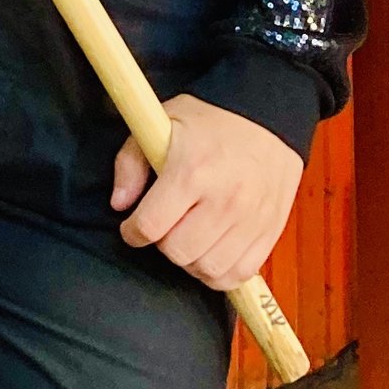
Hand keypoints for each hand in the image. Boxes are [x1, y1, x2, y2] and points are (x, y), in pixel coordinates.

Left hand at [111, 96, 303, 290]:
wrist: (268, 115)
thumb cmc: (211, 120)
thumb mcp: (161, 124)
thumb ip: (131, 162)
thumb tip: (119, 204)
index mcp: (191, 171)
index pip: (150, 225)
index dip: (132, 232)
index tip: (133, 227)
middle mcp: (224, 199)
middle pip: (178, 252)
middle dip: (162, 244)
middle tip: (165, 228)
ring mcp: (250, 218)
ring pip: (207, 269)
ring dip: (190, 261)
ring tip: (188, 240)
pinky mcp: (269, 230)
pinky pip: (239, 273)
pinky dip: (220, 273)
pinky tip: (211, 254)